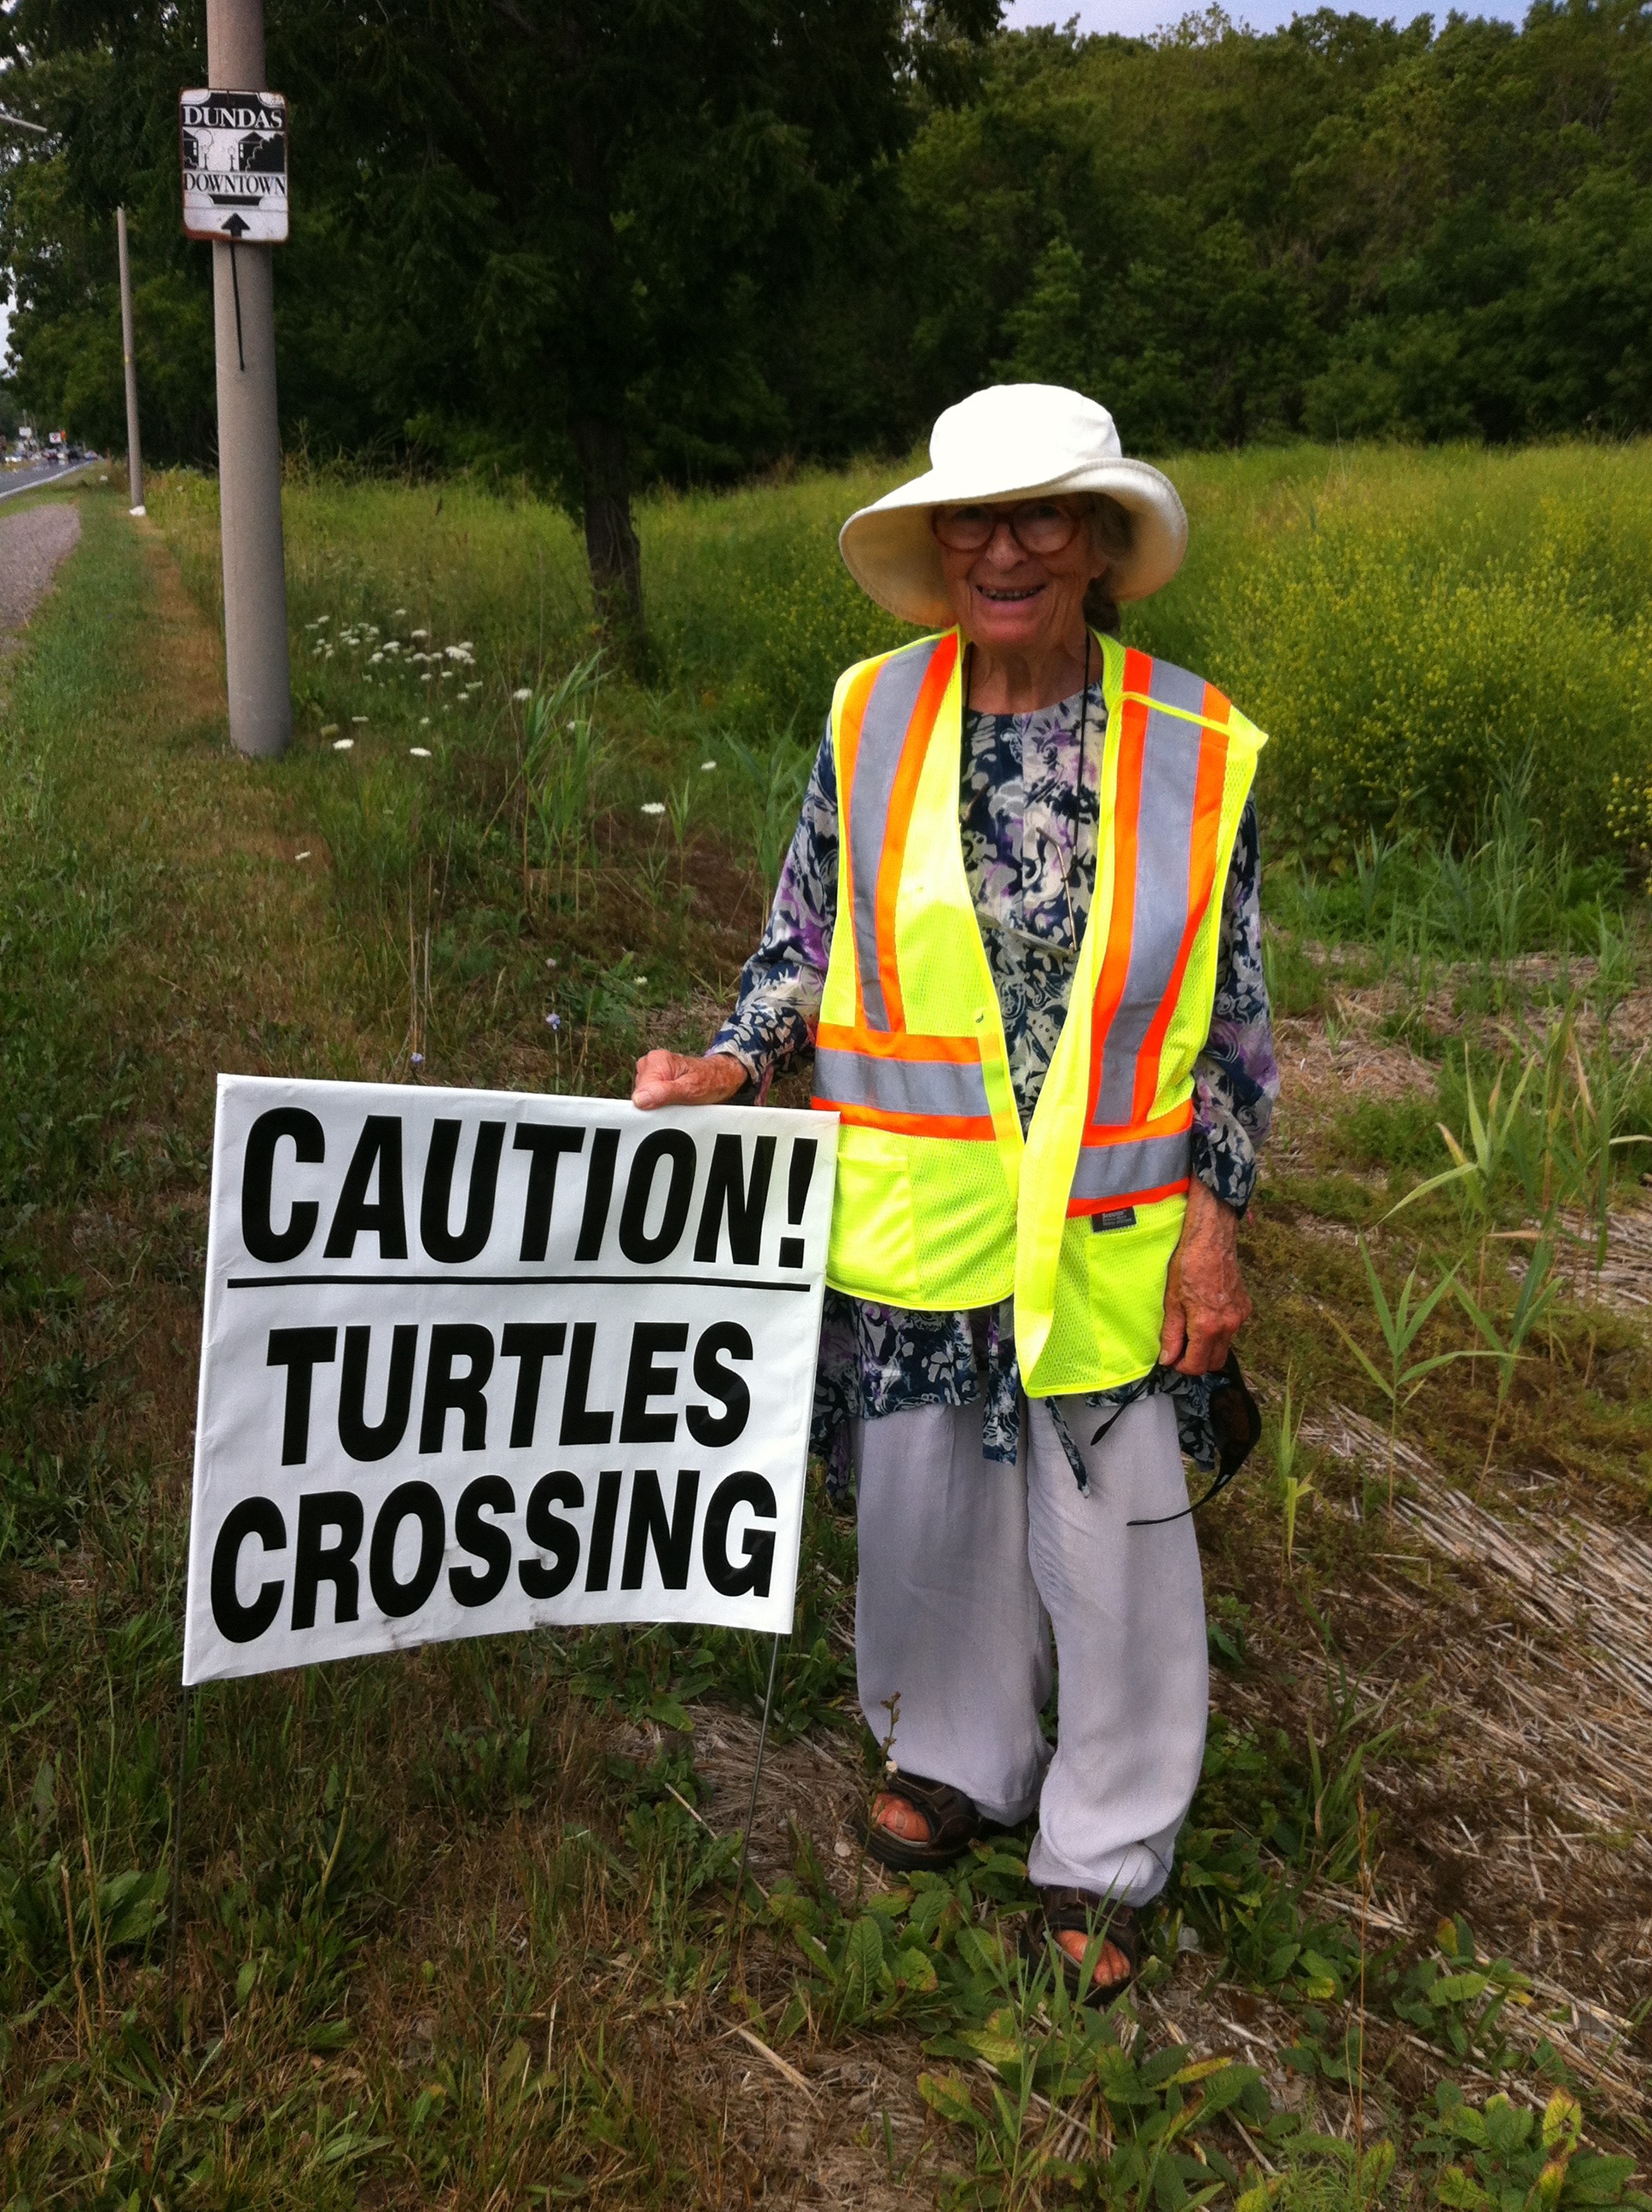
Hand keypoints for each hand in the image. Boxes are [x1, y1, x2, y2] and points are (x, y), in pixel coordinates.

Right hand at [631, 1050, 748, 1110]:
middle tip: (677, 1103)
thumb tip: (640, 1099)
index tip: (668, 1107)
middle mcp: (651, 1063)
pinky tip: (674, 1099)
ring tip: (678, 1099)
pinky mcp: (654, 1080)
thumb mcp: (690, 1090)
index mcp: (657, 1061)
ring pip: (644, 1098)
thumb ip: (664, 1094)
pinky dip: (661, 1102)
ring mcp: (652, 1071)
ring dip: (659, 1104)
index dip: (652, 1106)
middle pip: (640, 1096)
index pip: (639, 1093)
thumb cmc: (710, 1081)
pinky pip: (650, 1097)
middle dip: (655, 1105)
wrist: (721, 1077)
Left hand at [1158, 1180, 1251, 1375]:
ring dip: (1208, 1348)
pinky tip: (1204, 1316)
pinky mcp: (1244, 1307)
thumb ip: (1171, 1333)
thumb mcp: (1172, 1299)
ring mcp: (1240, 1316)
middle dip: (1196, 1362)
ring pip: (1224, 1347)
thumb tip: (1168, 1358)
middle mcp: (1229, 1325)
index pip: (1197, 1365)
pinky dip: (1218, 1332)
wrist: (1212, 1237)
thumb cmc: (1188, 1263)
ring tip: (1189, 1330)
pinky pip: (1231, 1331)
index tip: (1171, 1358)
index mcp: (1208, 1326)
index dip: (1181, 1366)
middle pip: (1215, 1362)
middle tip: (1179, 1348)